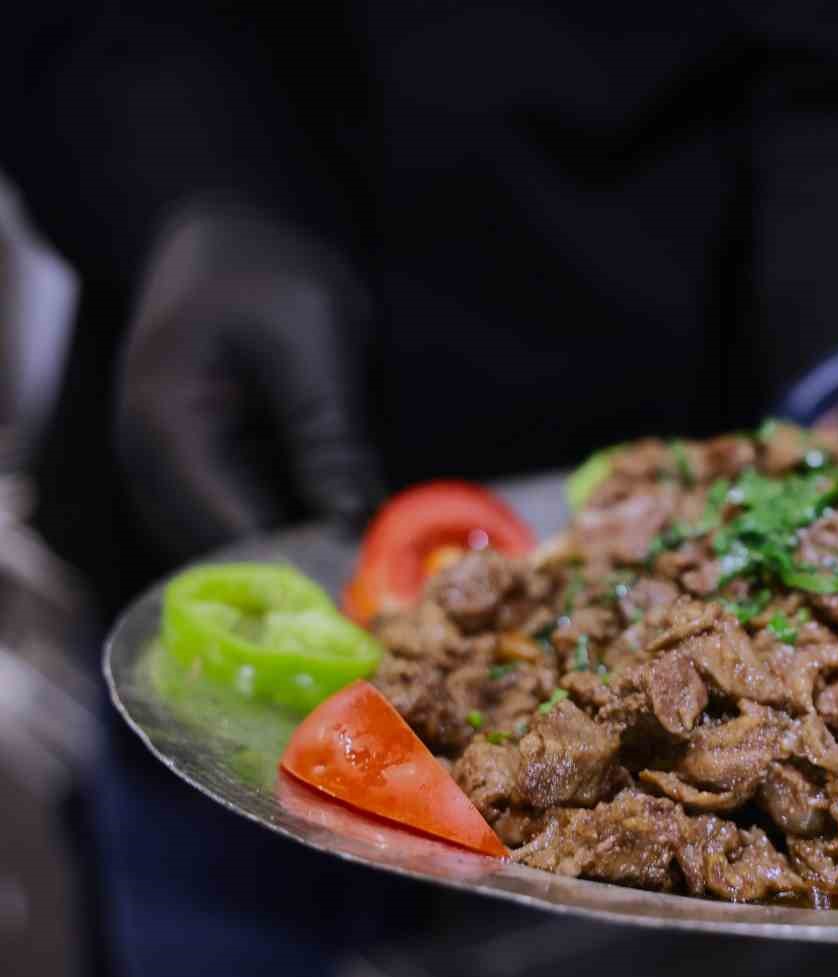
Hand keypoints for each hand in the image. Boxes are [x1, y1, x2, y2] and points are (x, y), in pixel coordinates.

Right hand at [114, 204, 382, 561]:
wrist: (229, 236)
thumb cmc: (265, 269)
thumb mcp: (311, 340)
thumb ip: (329, 436)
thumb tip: (354, 525)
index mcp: (169, 434)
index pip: (228, 536)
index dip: (300, 571)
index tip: (368, 586)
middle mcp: (156, 472)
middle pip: (229, 562)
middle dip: (307, 575)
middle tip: (387, 586)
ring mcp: (177, 480)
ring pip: (243, 554)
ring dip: (307, 561)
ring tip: (378, 566)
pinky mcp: (210, 480)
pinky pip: (254, 528)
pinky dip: (301, 536)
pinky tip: (356, 536)